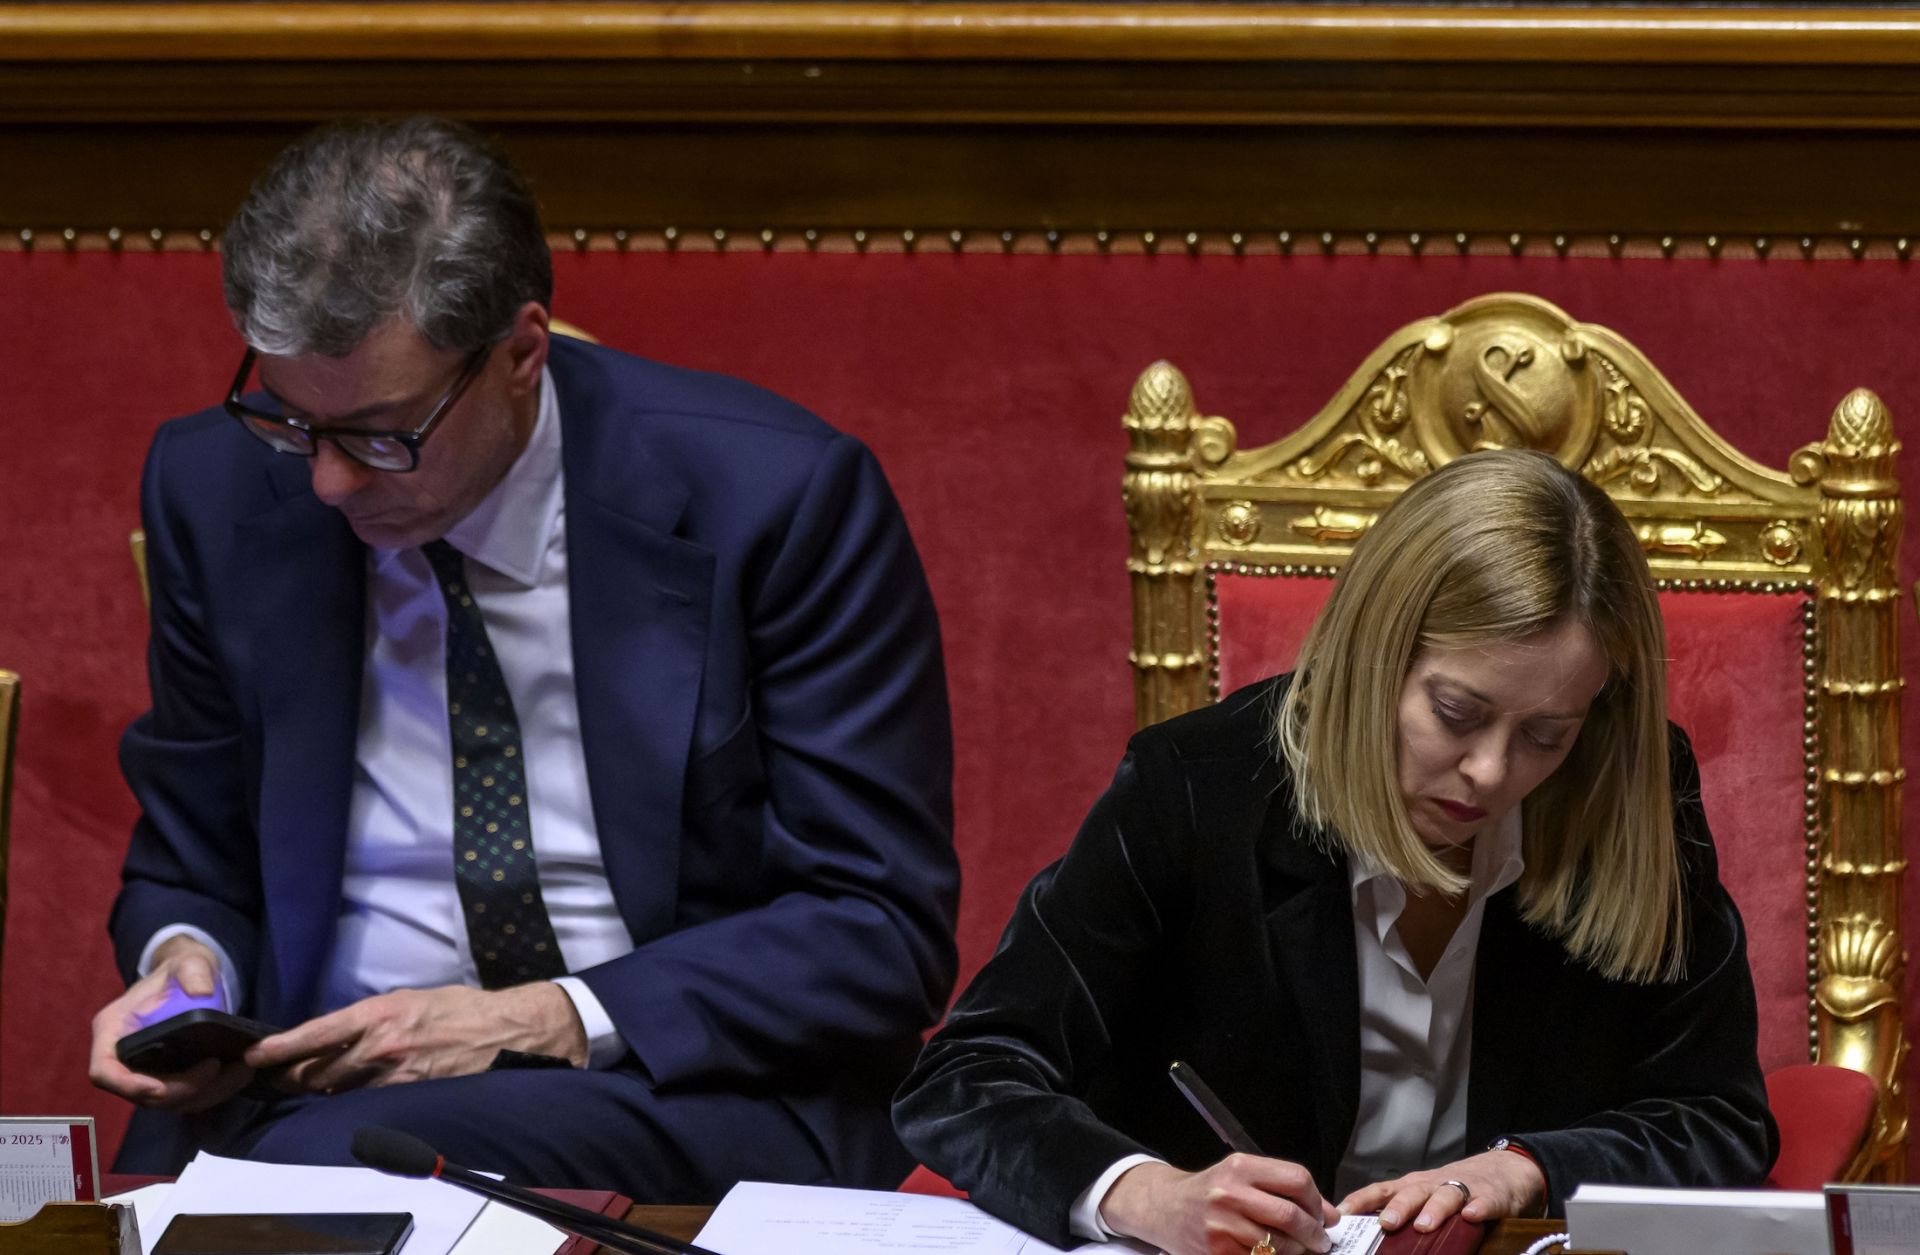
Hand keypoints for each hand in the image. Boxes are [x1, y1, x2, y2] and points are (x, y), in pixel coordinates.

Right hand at [89, 936, 253, 1111]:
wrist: (192, 979)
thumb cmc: (181, 970)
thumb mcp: (189, 961)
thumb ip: (193, 970)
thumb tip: (202, 993)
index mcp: (113, 1030)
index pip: (104, 1071)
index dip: (127, 1085)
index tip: (159, 1088)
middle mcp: (123, 1057)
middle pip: (142, 1094)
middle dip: (181, 1089)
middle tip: (217, 1068)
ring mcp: (146, 1071)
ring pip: (169, 1102)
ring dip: (205, 1094)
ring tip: (239, 1071)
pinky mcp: (169, 1078)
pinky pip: (187, 1098)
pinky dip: (213, 1092)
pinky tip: (238, 1075)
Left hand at [244, 982, 588, 1094]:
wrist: (505, 1030)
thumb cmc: (460, 1009)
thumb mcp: (411, 1000)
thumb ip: (374, 1018)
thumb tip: (342, 1033)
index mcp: (381, 1013)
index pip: (317, 1033)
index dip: (281, 1047)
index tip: (255, 1055)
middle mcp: (382, 1045)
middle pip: (319, 1070)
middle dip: (295, 1074)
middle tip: (278, 1075)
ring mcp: (395, 1075)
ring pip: (339, 1091)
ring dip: (320, 1090)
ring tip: (307, 1086)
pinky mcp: (409, 1095)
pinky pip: (367, 1102)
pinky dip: (351, 1100)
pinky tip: (347, 1097)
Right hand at [1099, 1155, 1339, 1254]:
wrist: (1166, 1208)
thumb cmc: (1210, 1191)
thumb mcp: (1242, 1176)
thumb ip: (1283, 1188)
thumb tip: (1329, 1214)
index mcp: (1241, 1167)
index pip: (1296, 1179)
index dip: (1317, 1201)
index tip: (1323, 1215)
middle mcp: (1229, 1192)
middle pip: (1290, 1215)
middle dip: (1314, 1234)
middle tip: (1320, 1241)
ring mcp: (1221, 1225)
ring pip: (1278, 1245)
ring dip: (1296, 1252)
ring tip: (1297, 1249)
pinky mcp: (1217, 1251)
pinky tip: (1272, 1254)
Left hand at [1337, 1149, 1544, 1233]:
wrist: (1505, 1169)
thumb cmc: (1456, 1187)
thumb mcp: (1425, 1195)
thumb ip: (1402, 1210)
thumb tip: (1368, 1232)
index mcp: (1414, 1186)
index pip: (1382, 1190)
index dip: (1362, 1200)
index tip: (1342, 1212)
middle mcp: (1434, 1184)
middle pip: (1413, 1193)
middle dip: (1399, 1208)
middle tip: (1386, 1224)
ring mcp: (1464, 1188)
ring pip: (1446, 1195)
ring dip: (1434, 1210)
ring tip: (1424, 1225)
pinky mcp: (1491, 1196)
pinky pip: (1484, 1201)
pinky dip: (1478, 1208)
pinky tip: (1471, 1216)